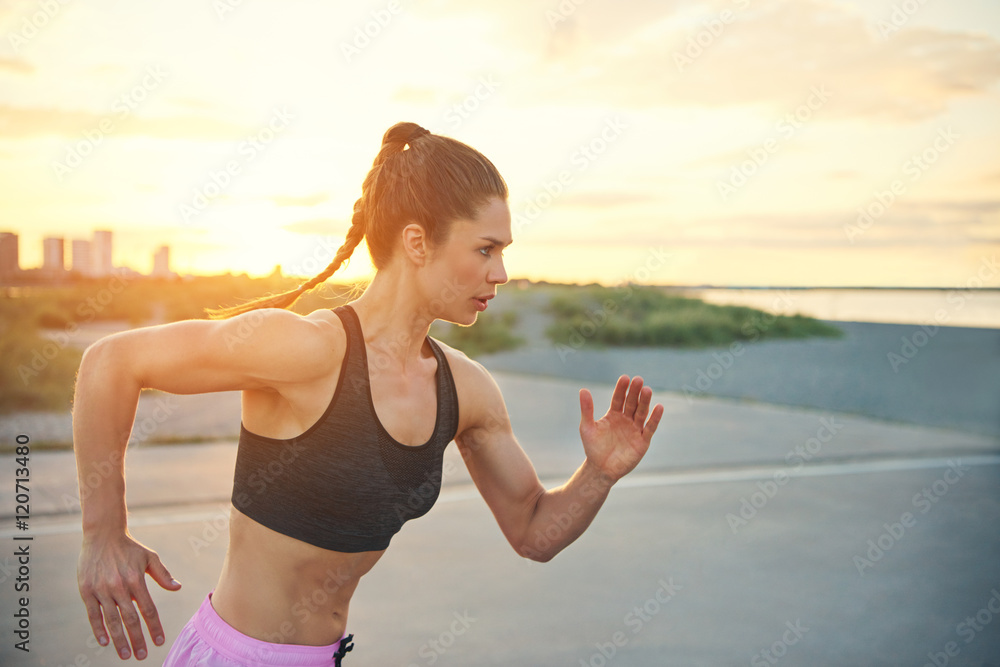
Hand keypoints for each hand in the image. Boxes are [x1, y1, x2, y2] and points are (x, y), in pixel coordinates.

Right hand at [77, 532, 181, 659]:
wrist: (102, 535)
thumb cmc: (129, 547)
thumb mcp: (149, 557)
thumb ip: (163, 574)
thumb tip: (178, 588)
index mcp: (136, 580)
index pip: (148, 609)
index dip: (154, 627)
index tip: (159, 642)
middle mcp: (118, 586)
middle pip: (130, 619)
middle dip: (137, 639)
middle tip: (142, 656)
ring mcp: (101, 589)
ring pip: (111, 620)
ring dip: (118, 640)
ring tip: (125, 654)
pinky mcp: (86, 590)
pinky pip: (93, 614)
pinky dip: (98, 629)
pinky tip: (104, 641)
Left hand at [579, 375, 663, 482]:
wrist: (600, 469)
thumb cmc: (593, 448)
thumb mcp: (587, 427)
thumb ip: (587, 409)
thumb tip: (583, 390)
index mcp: (614, 415)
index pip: (619, 398)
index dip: (622, 389)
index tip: (625, 378)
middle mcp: (626, 420)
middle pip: (632, 403)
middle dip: (635, 392)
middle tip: (639, 380)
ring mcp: (635, 429)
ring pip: (642, 413)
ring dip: (645, 402)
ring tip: (647, 390)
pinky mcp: (642, 441)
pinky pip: (650, 428)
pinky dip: (654, 418)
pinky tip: (658, 407)